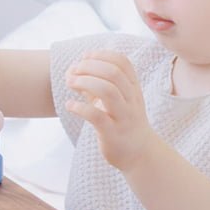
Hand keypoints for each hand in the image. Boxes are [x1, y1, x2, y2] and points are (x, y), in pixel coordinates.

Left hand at [65, 50, 157, 170]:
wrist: (139, 153)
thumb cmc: (121, 121)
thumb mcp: (113, 99)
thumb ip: (95, 84)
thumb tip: (72, 69)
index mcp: (133, 88)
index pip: (122, 62)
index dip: (101, 55)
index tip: (85, 57)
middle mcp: (131, 100)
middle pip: (114, 73)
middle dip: (89, 67)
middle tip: (73, 71)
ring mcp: (124, 117)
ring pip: (108, 91)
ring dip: (85, 82)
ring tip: (70, 83)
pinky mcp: (113, 134)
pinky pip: (97, 117)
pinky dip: (80, 108)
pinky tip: (70, 105)